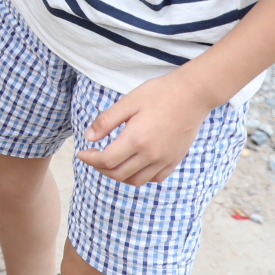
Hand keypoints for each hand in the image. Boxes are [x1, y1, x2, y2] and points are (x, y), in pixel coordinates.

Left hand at [76, 71, 217, 185]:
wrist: (193, 94)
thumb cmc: (159, 93)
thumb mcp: (128, 102)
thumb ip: (106, 121)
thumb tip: (89, 138)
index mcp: (136, 139)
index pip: (106, 160)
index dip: (90, 159)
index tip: (82, 153)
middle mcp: (151, 154)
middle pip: (119, 174)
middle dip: (101, 168)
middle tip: (93, 157)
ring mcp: (165, 159)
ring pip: (136, 180)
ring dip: (119, 175)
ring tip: (111, 162)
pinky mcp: (175, 160)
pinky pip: (155, 178)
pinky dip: (140, 176)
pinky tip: (134, 164)